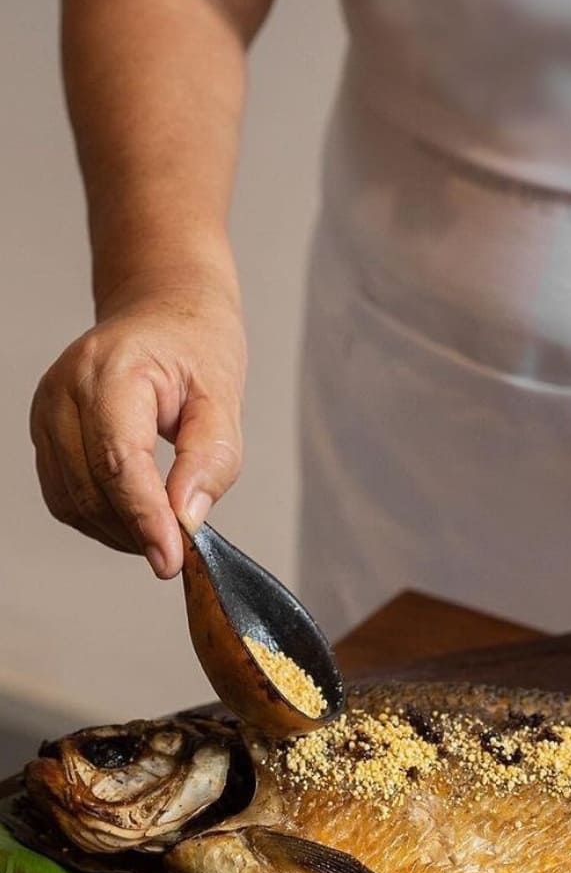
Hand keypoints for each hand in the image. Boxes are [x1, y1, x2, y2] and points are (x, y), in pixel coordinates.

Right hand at [29, 285, 245, 578]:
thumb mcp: (224, 397)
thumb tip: (187, 518)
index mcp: (112, 372)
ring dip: (117, 531)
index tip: (171, 559)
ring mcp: (46, 411)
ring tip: (163, 537)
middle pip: (90, 487)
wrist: (162, 313)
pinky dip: (100, 518)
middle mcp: (65, 390)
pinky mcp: (45, 432)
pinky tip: (136, 521)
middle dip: (135, 531)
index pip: (119, 460)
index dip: (145, 517)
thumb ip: (210, 459)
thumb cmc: (195, 348)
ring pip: (70, 499)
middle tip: (179, 554)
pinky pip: (63, 494)